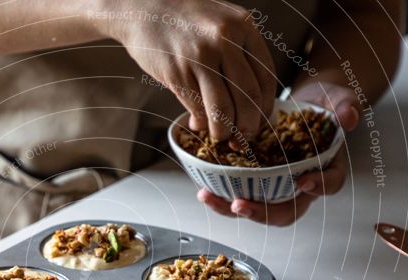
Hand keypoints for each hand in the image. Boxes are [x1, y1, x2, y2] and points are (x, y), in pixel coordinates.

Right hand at [98, 0, 275, 139]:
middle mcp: (225, 40)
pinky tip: (197, 124)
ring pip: (222, 109)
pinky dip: (199, 122)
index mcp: (243, 27)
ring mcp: (200, 57)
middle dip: (247, 126)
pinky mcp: (177, 72)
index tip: (259, 122)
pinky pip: (196, 108)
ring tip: (220, 136)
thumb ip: (238, 53)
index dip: (265, 108)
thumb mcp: (220, 23)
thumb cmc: (183, 18)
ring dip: (223, 131)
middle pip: (248, 97)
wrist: (142, 7)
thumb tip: (247, 98)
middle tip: (243, 138)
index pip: (265, 78)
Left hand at [198, 81, 360, 225]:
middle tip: (241, 205)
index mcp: (327, 169)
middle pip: (287, 211)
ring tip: (211, 198)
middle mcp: (302, 186)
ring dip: (233, 210)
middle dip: (263, 213)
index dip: (318, 186)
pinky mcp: (256, 183)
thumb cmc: (322, 104)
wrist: (303, 104)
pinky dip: (222, 198)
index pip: (329, 184)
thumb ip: (345, 106)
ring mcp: (278, 188)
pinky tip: (204, 191)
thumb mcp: (337, 99)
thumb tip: (349, 115)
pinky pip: (241, 197)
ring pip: (259, 210)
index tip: (304, 182)